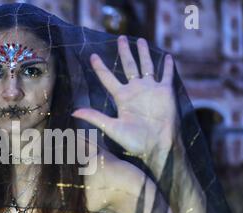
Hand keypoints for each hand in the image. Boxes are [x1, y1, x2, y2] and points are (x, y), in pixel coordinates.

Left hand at [72, 36, 179, 160]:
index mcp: (122, 97)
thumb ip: (95, 117)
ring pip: (146, 66)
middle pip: (128, 66)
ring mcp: (151, 90)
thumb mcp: (112, 127)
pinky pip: (166, 75)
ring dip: (144, 53)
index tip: (92, 56)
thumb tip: (74, 111)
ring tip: (140, 40)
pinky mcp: (165, 92)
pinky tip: (167, 56)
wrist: (157, 145)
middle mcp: (136, 90)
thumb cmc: (134, 141)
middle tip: (120, 37)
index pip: (108, 77)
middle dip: (124, 52)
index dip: (100, 67)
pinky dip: (167, 66)